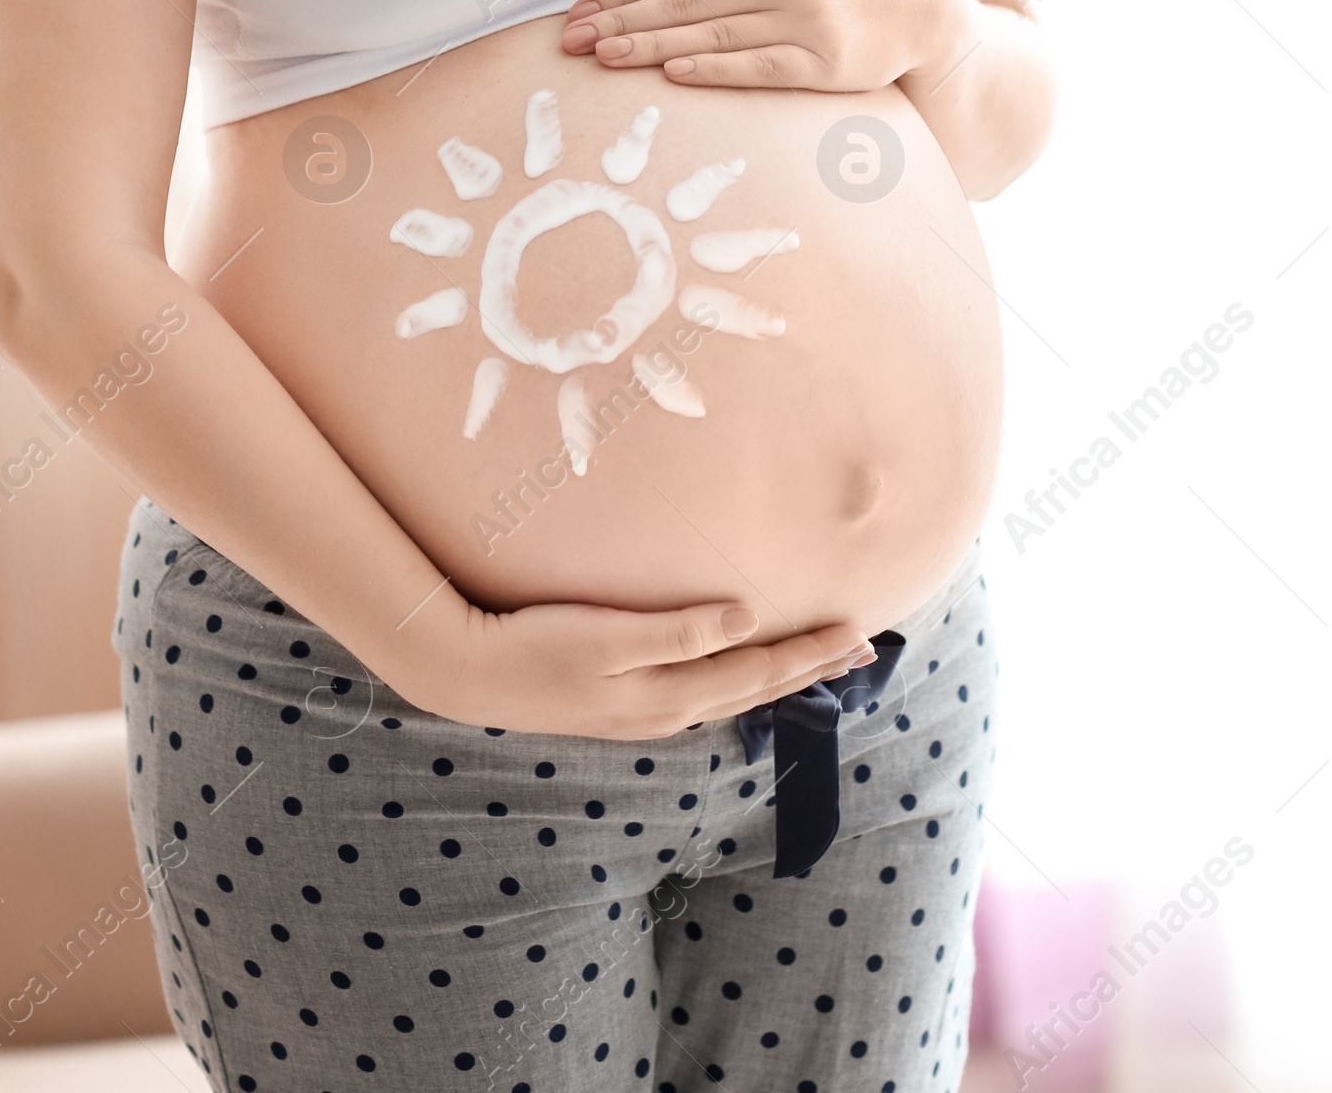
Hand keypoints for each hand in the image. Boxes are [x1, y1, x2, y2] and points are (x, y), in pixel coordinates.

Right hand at [395, 592, 875, 738]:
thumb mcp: (606, 636)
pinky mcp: (624, 703)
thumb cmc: (534, 646)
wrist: (468, 674)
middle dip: (811, 669)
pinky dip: (740, 680)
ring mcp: (644, 712)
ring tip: (818, 660)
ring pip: (733, 694)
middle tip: (863, 647)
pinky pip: (705, 693)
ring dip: (780, 676)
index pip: (758, 673)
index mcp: (669, 695)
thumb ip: (677, 630)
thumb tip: (746, 618)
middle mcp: (666, 711)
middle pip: (755, 689)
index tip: (858, 632)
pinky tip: (739, 670)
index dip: (810, 654)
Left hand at [559, 0, 973, 92]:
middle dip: (622, 21)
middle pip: (684, 0)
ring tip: (603, 59)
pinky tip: (674, 74)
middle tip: (571, 41)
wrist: (923, 0)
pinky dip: (714, 69)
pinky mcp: (824, 61)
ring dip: (652, 46)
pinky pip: (758, 66)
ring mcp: (803, 18)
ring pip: (712, 33)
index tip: (581, 11)